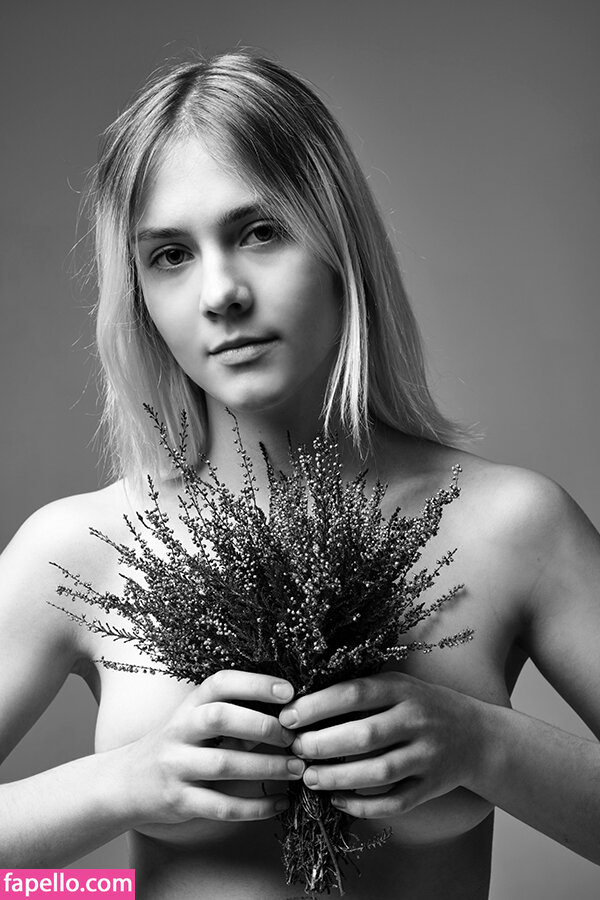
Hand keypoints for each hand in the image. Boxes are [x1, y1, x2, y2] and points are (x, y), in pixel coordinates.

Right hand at [121, 671, 304, 824]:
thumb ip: (233, 714)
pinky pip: (221, 806)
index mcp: (189, 705)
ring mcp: (176, 766)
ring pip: (224, 765)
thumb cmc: (176, 744)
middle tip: (293, 736)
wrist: (127, 781)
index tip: (288, 691)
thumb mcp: (196, 719)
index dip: (255, 684)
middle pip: (220, 718)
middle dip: (262, 726)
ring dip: (266, 767)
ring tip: (296, 769)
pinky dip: (254, 807)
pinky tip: (279, 803)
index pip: (221, 683)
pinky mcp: (179, 800)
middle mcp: (180, 730)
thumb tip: (285, 714)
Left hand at [278, 672, 484, 818]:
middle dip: (322, 745)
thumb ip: (360, 691)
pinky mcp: (431, 787)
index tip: (288, 717)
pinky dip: (363, 805)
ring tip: (309, 778)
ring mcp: (426, 756)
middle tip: (295, 751)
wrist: (477, 736)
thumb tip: (303, 701)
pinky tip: (337, 800)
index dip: (318, 706)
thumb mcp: (397, 685)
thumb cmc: (422, 705)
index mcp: (402, 689)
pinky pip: (394, 802)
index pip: (354, 693)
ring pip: (378, 773)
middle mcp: (416, 720)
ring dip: (338, 777)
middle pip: (364, 735)